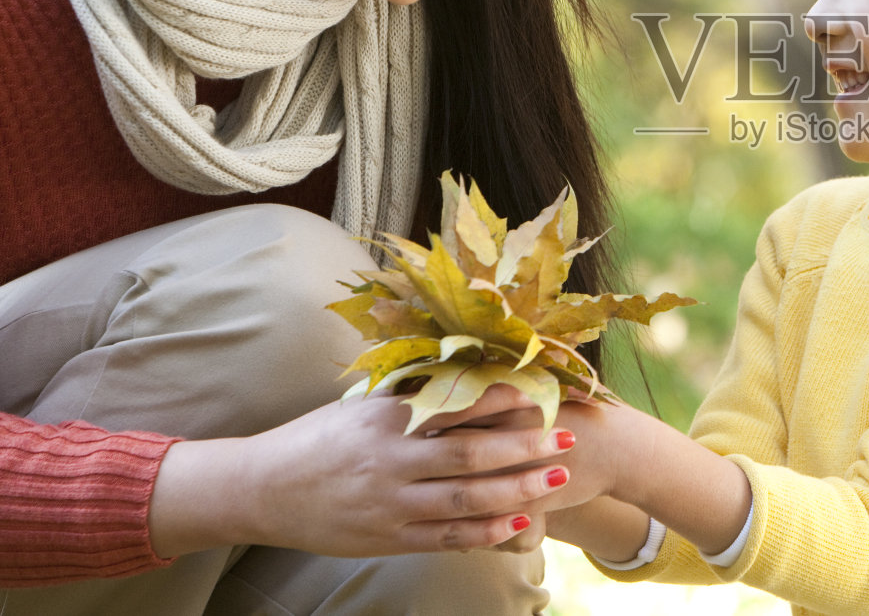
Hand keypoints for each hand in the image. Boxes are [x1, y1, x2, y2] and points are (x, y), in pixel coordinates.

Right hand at [149, 383, 572, 557]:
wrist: (259, 489)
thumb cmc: (316, 438)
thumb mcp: (361, 406)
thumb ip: (410, 396)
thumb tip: (463, 370)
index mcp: (387, 418)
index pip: (456, 406)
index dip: (503, 400)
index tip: (541, 392)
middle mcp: (391, 460)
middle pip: (471, 455)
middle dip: (525, 447)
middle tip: (568, 436)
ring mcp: (390, 504)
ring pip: (466, 499)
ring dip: (517, 490)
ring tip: (557, 478)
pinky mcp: (387, 538)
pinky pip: (446, 537)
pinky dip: (485, 532)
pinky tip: (518, 525)